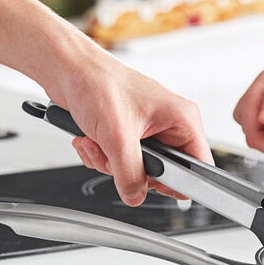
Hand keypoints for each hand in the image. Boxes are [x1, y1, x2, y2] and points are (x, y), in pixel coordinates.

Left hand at [53, 57, 212, 206]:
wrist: (67, 68)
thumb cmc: (97, 83)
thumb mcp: (118, 136)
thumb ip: (131, 174)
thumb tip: (135, 195)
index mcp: (182, 119)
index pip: (197, 164)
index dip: (179, 182)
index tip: (155, 185)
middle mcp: (169, 125)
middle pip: (164, 172)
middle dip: (132, 170)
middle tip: (116, 157)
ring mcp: (148, 130)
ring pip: (138, 170)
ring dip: (111, 164)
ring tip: (97, 143)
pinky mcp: (129, 134)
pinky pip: (122, 162)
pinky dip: (102, 156)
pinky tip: (92, 140)